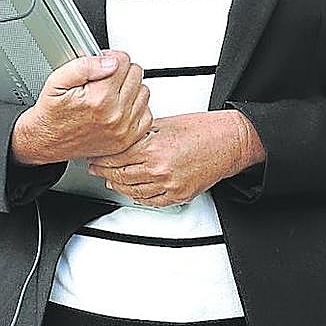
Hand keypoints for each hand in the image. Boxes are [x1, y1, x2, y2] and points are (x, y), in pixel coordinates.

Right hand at [10, 51, 151, 165]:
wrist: (45, 141)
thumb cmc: (51, 113)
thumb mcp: (57, 81)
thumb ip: (84, 66)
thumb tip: (110, 62)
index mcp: (99, 98)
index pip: (123, 61)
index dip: (111, 58)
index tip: (102, 64)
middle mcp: (114, 114)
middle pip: (135, 74)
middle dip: (121, 72)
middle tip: (105, 79)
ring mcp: (123, 129)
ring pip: (144, 91)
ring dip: (131, 89)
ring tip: (112, 93)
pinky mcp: (127, 139)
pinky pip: (147, 114)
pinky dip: (136, 108)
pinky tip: (121, 107)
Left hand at [88, 111, 264, 206]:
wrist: (230, 142)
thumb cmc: (204, 130)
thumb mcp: (166, 123)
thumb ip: (142, 133)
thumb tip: (122, 138)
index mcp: (154, 147)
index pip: (116, 156)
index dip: (101, 156)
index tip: (95, 154)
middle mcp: (159, 168)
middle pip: (120, 175)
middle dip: (104, 171)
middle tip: (96, 167)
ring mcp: (169, 185)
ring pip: (132, 191)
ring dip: (117, 185)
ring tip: (110, 178)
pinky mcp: (179, 195)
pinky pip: (150, 201)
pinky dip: (137, 196)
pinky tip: (132, 190)